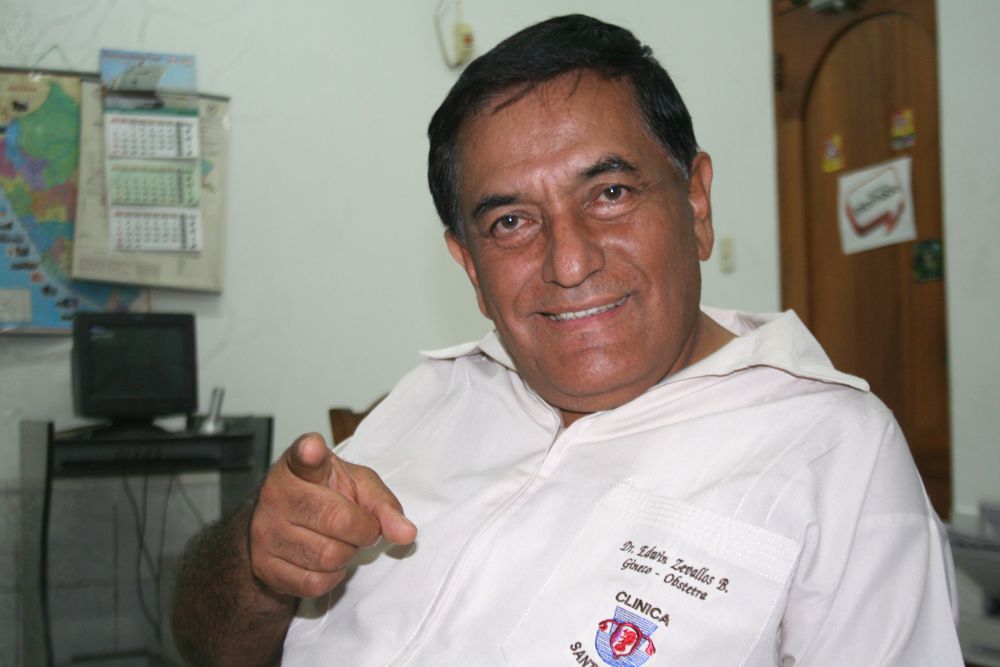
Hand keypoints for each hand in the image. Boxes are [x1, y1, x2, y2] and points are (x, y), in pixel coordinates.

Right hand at [249, 433, 416, 598]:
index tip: (312, 449)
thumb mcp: (357, 486)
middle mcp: (275, 495)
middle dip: (363, 529)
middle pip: (337, 520)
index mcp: (298, 466)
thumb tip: (406, 533)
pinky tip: (324, 561)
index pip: (302, 456)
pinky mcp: (263, 567)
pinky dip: (331, 577)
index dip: (309, 452)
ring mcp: (265, 532)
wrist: (285, 524)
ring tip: (339, 541)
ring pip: (328, 557)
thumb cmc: (325, 496)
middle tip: (361, 526)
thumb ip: (384, 504)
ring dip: (347, 554)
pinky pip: (314, 583)